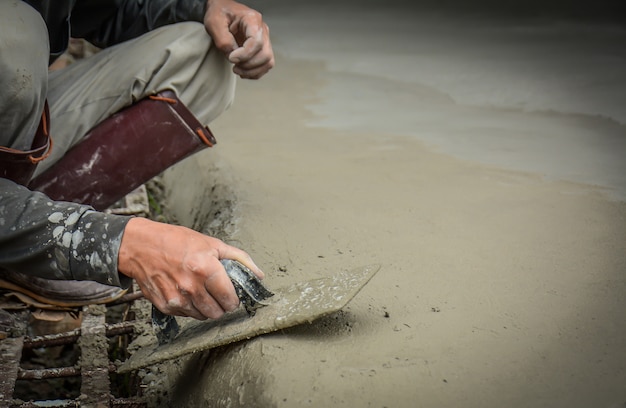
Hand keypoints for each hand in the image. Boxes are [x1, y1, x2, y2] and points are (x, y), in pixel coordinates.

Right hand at [117, 217, 263, 319]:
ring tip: (200, 290)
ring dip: (206, 307)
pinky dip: (190, 308)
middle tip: (217, 293)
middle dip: (221, 305)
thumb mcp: (212, 243)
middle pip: (217, 312)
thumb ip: (239, 259)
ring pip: (203, 316)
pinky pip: (186, 315)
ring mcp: (177, 299)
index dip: (233, 299)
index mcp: (206, 269)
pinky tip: (186, 292)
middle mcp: (191, 287)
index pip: (229, 299)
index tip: (231, 295)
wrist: (141, 246)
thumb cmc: (177, 241)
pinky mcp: (165, 306)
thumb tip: (258, 275)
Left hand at [204, 0, 274, 78]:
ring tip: (237, 70)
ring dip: (252, 71)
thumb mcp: (214, 22)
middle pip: (265, 54)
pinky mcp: (262, 49)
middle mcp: (262, 29)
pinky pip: (265, 65)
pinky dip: (255, 72)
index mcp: (252, 19)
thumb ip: (223, 40)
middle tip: (234, 66)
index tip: (231, 58)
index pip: (256, 41)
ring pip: (267, 62)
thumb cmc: (219, 13)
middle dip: (248, 65)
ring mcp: (264, 40)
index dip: (245, 54)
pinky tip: (243, 71)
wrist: (222, 11)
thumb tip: (232, 55)